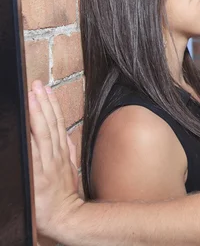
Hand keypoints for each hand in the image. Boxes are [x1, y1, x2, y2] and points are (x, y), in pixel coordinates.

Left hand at [29, 80, 82, 238]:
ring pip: (43, 133)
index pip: (57, 123)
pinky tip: (26, 124)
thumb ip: (67, 151)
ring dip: (38, 112)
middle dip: (44, 102)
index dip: (51, 104)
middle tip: (37, 84)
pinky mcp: (38, 175)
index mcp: (62, 152)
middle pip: (50, 124)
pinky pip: (34, 153)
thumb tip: (65, 134)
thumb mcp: (71, 169)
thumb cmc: (65, 195)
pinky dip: (31, 137)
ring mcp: (47, 164)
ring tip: (33, 95)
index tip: (46, 88)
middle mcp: (55, 155)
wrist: (67, 217)